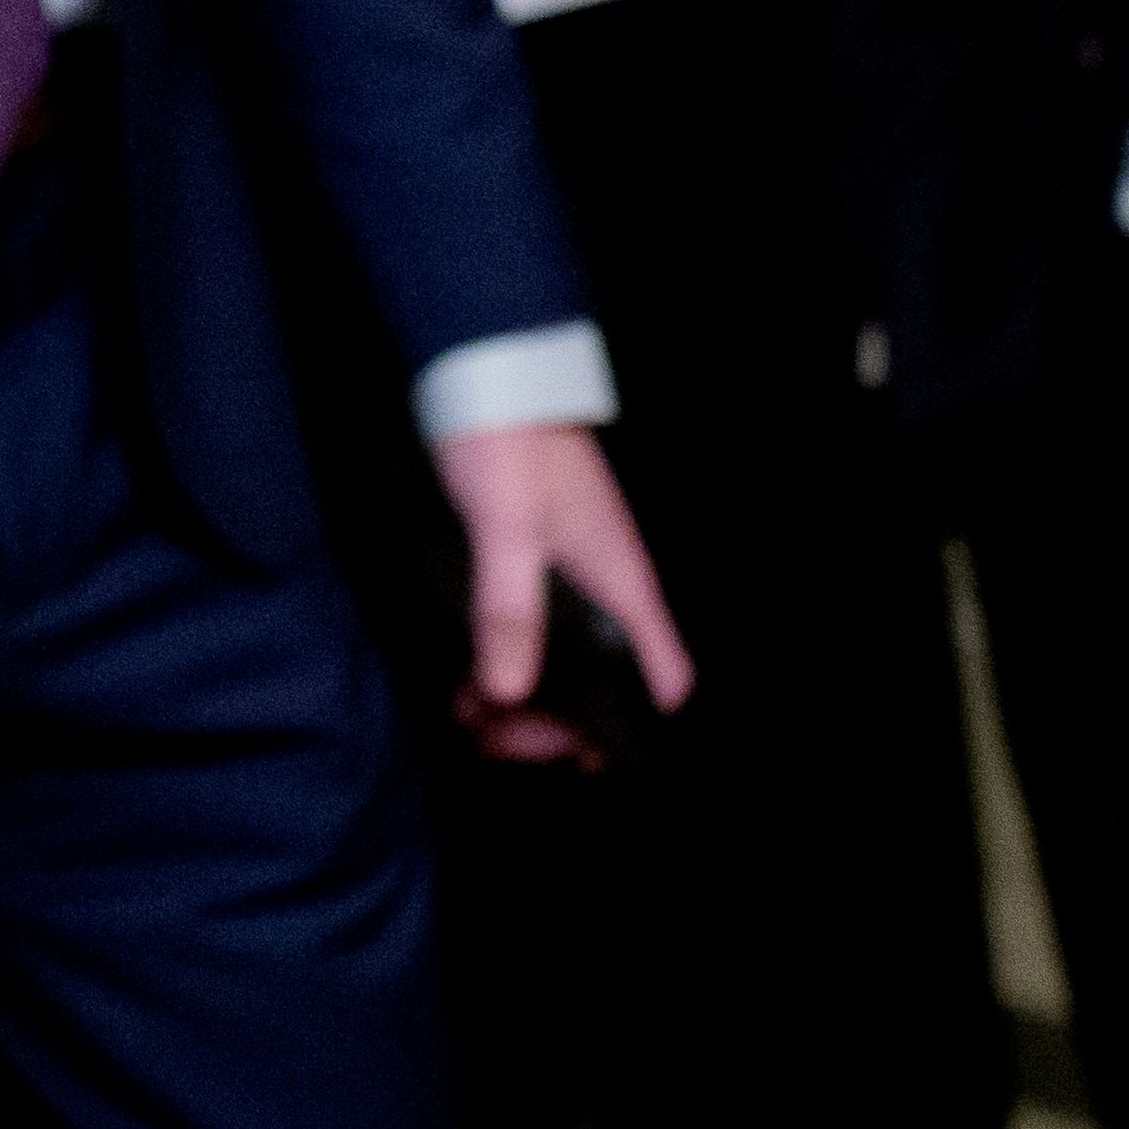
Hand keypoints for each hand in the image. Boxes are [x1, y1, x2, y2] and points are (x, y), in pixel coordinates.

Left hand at [439, 417, 691, 764]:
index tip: (580, 757)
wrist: (486, 371)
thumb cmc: (508, 443)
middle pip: (607, 684)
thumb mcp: (505, 528)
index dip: (634, 726)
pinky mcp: (534, 561)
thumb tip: (507, 691)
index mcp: (621, 585)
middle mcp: (607, 587)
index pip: (662, 676)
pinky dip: (507, 661)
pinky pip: (534, 631)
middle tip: (496, 740)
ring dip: (524, 695)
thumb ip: (508, 609)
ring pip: (565, 660)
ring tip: (471, 719)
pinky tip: (466, 679)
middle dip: (556, 721)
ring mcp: (572, 575)